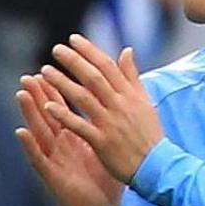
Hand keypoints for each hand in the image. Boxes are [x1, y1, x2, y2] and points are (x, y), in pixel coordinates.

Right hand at [14, 74, 121, 205]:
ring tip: (22, 94)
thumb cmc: (105, 177)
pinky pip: (39, 158)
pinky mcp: (53, 174)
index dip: (58, 90)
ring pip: (40, 132)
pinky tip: (22, 132)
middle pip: (48, 115)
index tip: (53, 69)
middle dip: (39, 95)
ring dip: (29, 113)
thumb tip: (115, 104)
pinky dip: (30, 145)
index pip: (64, 108)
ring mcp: (55, 158)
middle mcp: (62, 145)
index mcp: (75, 136)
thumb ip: (108, 123)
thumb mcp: (108, 146)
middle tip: (30, 74)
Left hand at [40, 36, 165, 182]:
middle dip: (74, 61)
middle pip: (94, 78)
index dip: (90, 51)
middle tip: (56, 49)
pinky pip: (80, 125)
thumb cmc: (149, 134)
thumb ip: (132, 76)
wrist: (158, 166)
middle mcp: (120, 106)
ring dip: (63, 83)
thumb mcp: (145, 102)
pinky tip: (48, 105)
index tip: (73, 39)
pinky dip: (64, 115)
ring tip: (45, 71)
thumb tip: (127, 50)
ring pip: (84, 98)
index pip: (108, 67)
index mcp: (130, 95)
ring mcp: (111, 123)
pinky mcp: (102, 141)